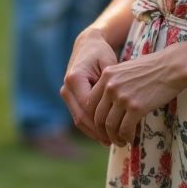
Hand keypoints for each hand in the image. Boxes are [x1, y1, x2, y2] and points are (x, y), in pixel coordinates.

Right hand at [61, 27, 119, 143]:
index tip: (120, 128)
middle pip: (81, 116)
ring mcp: (66, 94)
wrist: (87, 45)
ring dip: (94, 133)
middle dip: (99, 131)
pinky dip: (90, 128)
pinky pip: (79, 117)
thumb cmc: (101, 53)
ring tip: (111, 142)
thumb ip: (111, 83)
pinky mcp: (70, 98)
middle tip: (116, 141)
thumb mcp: (109, 64)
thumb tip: (120, 104)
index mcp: (75, 78)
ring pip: (79, 120)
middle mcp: (66, 87)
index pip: (88, 106)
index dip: (103, 120)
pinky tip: (104, 137)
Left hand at [85, 47, 186, 147]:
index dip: (93, 118)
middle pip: (98, 116)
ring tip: (120, 142)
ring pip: (110, 126)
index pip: (90, 102)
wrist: (172, 67)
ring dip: (114, 138)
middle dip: (102, 132)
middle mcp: (110, 86)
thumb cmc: (153, 68)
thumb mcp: (126, 69)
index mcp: (106, 75)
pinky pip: (125, 129)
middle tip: (108, 138)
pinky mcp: (136, 107)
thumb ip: (114, 83)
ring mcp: (122, 97)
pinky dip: (127, 138)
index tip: (100, 126)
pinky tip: (131, 140)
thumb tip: (109, 102)